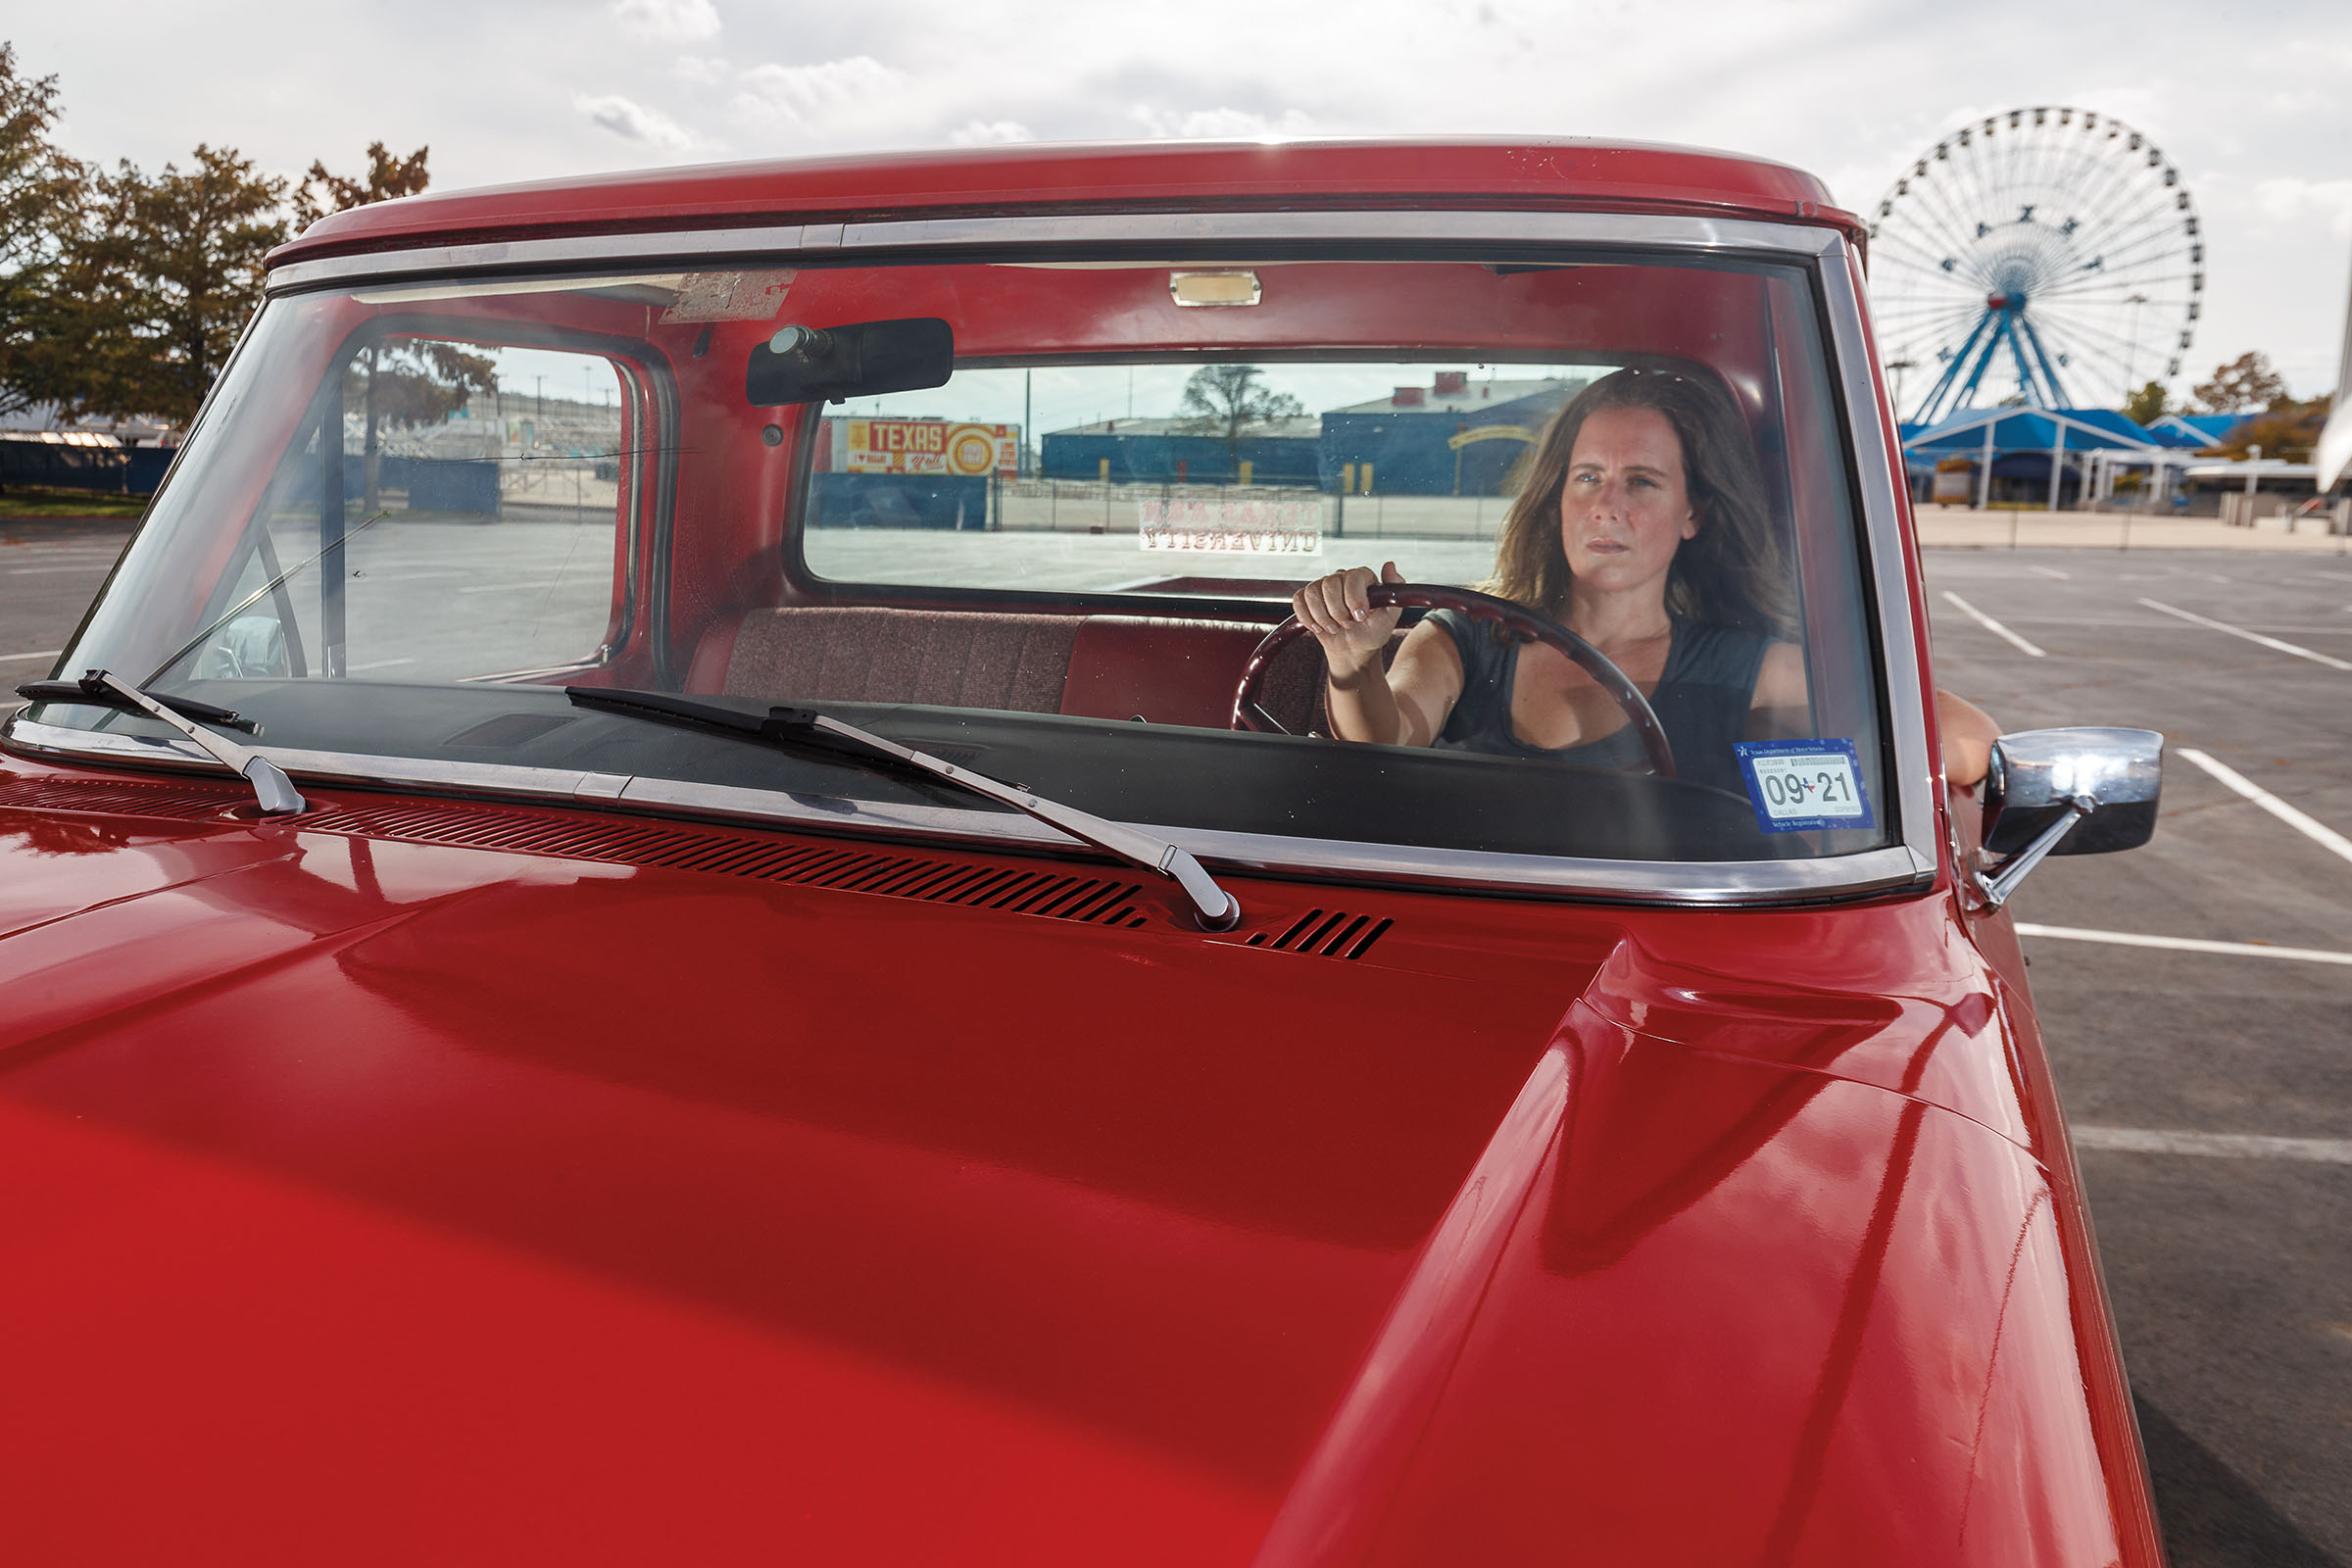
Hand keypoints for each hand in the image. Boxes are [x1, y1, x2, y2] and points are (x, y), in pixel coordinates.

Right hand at [1291, 562, 1406, 674]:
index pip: (1353, 576)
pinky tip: (1318, 627)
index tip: (1360, 616)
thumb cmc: (1373, 632)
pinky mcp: (1307, 599)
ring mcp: (1322, 587)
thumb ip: (1394, 590)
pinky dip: (1306, 617)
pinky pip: (1298, 600)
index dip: (1354, 597)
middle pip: (1330, 583)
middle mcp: (1341, 578)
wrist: (1354, 649)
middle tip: (1347, 625)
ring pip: (1312, 592)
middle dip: (1338, 611)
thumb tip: (1389, 565)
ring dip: (1322, 616)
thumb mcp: (1390, 616)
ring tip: (1334, 628)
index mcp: (1362, 578)